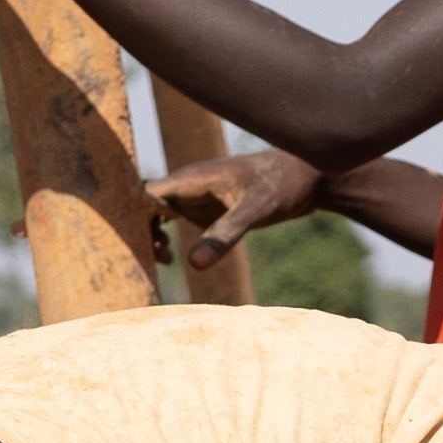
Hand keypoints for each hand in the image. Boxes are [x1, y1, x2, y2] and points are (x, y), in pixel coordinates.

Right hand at [151, 148, 321, 255]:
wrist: (308, 177)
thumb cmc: (282, 185)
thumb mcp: (255, 211)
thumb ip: (224, 236)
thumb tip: (191, 264)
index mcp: (193, 178)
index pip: (146, 193)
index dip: (135, 216)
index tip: (139, 244)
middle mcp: (189, 184)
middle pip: (145, 204)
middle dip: (141, 230)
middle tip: (159, 257)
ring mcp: (196, 195)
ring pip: (156, 213)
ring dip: (151, 235)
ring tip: (166, 259)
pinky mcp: (206, 207)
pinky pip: (173, 218)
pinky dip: (164, 235)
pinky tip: (173, 256)